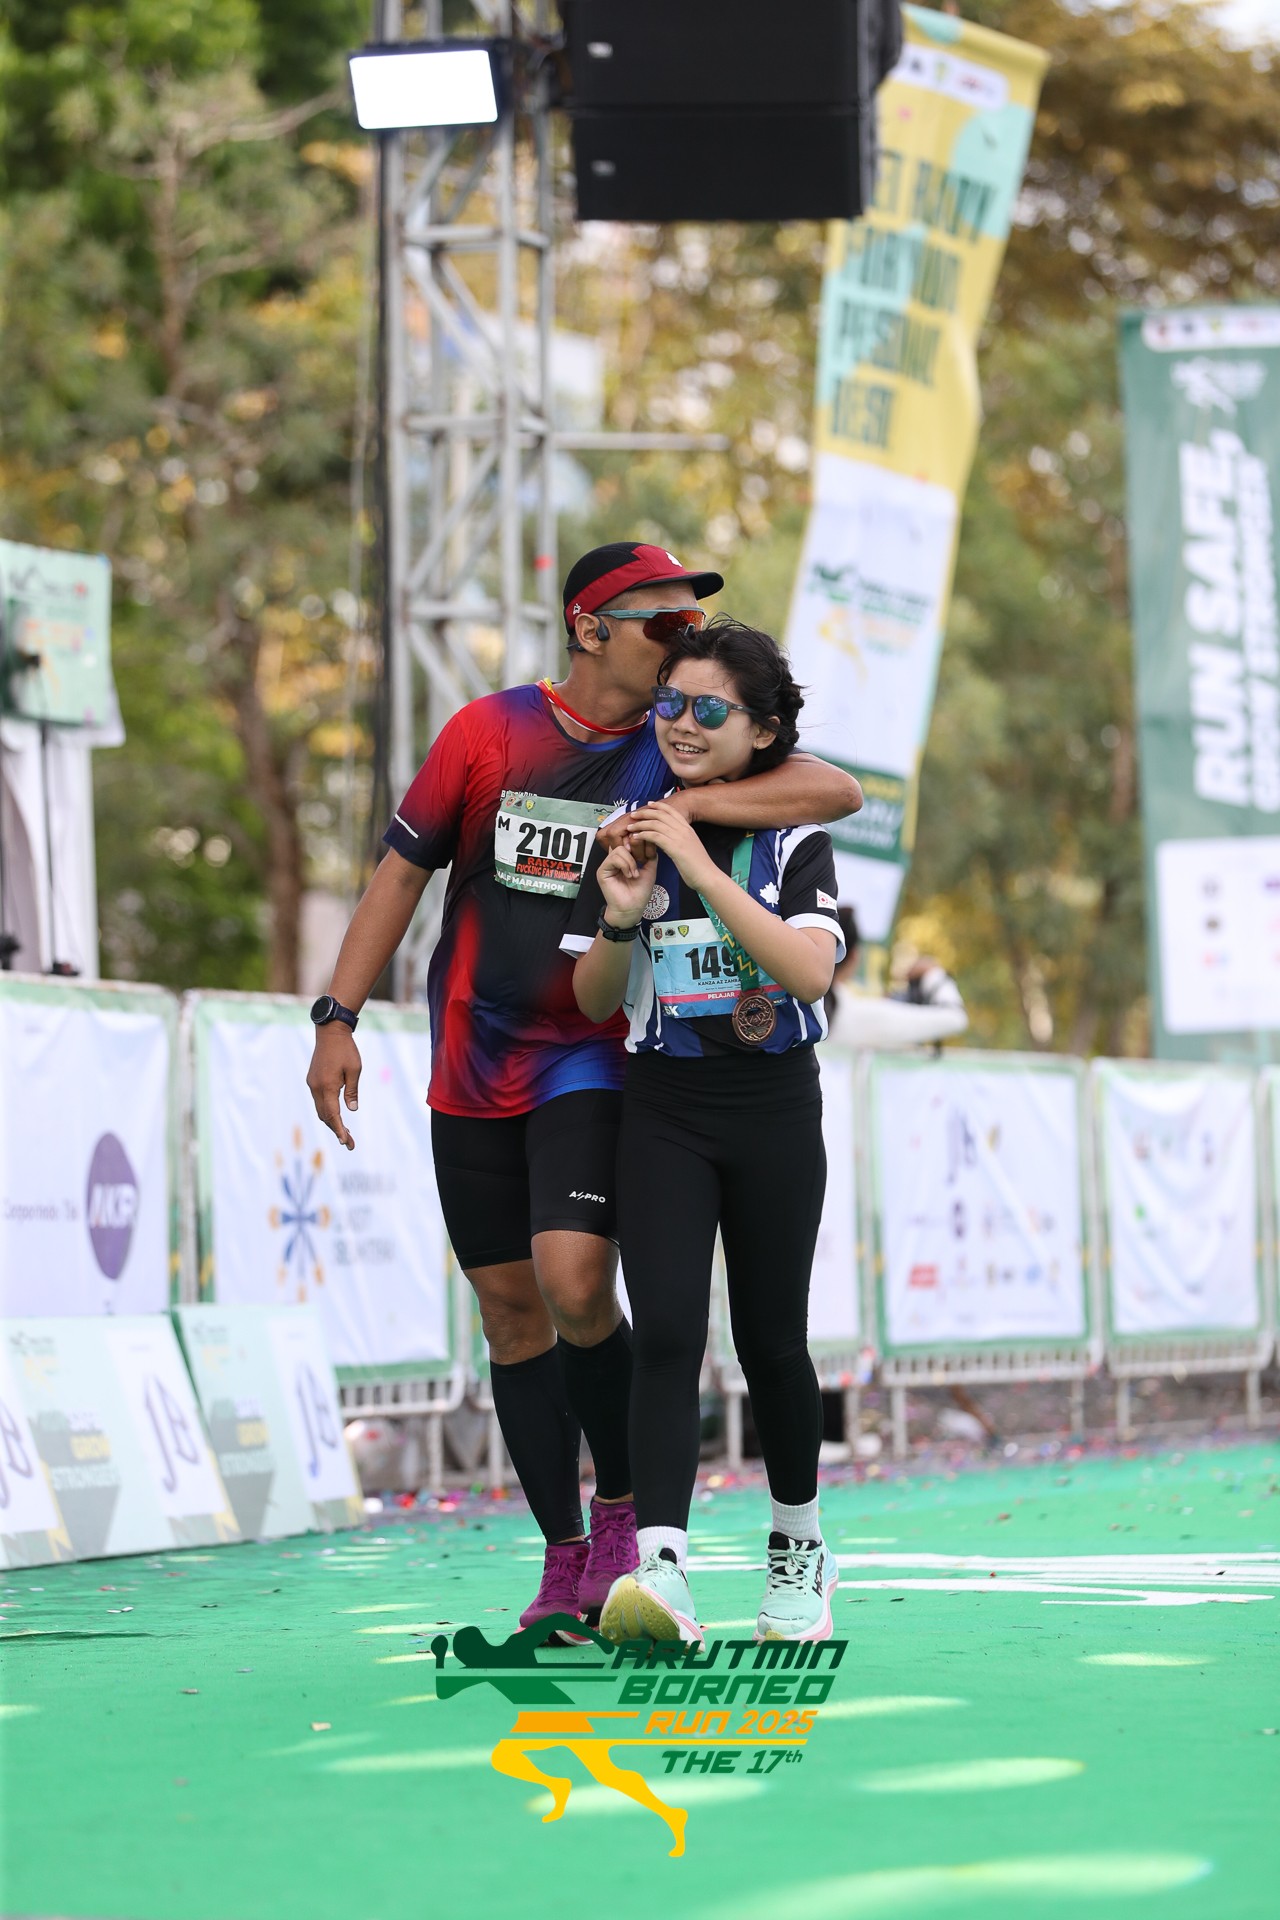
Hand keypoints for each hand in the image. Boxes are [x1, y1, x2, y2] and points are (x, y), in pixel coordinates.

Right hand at [306, 1023, 361, 1149]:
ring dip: (331, 1121)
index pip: (332, 1114)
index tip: (345, 1142)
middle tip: (349, 1143)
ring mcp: (312, 1084)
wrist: (330, 1032)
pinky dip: (327, 1111)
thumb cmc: (346, 1050)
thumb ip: (352, 1091)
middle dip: (336, 1130)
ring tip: (345, 1132)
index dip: (339, 1129)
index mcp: (327, 1086)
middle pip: (324, 1116)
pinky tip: (337, 1115)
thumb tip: (352, 1109)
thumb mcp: (354, 1070)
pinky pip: (319, 1100)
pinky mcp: (312, 1080)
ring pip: (320, 1109)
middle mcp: (316, 1087)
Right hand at [597, 841, 658, 924]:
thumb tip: (650, 840)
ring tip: (634, 874)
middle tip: (642, 863)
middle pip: (624, 842)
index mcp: (625, 858)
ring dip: (630, 861)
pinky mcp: (602, 870)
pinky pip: (614, 858)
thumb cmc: (640, 892)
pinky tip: (629, 875)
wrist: (633, 908)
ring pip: (619, 849)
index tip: (647, 853)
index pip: (629, 841)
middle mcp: (615, 859)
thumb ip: (650, 854)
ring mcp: (608, 864)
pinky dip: (625, 865)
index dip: (639, 843)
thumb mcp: (649, 869)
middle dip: (636, 850)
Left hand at [617, 801, 713, 888]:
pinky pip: (655, 836)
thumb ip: (682, 840)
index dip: (659, 806)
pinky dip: (643, 835)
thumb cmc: (699, 866)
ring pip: (656, 824)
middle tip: (633, 814)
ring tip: (630, 827)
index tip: (648, 804)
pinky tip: (636, 837)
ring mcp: (680, 837)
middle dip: (645, 813)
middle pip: (661, 814)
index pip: (671, 811)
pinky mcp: (675, 847)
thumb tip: (672, 839)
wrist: (708, 876)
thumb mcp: (691, 847)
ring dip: (640, 824)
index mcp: (688, 828)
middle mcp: (684, 830)